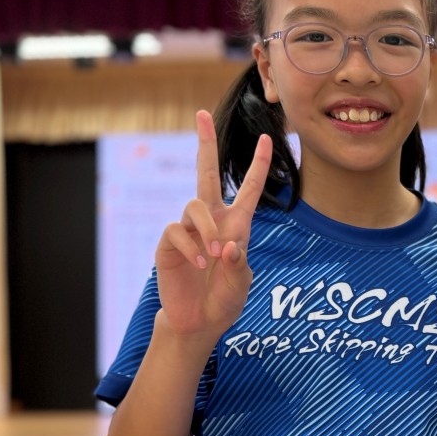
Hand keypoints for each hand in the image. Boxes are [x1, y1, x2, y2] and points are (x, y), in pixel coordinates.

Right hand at [154, 110, 271, 340]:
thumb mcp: (240, 286)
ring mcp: (188, 230)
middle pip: (206, 173)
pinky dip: (190, 244)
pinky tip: (198, 263)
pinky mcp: (169, 243)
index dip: (257, 165)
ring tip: (213, 256)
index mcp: (236, 225)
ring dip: (206, 228)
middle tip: (202, 114)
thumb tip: (228, 245)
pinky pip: (177, 231)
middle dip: (205, 143)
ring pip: (195, 205)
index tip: (267, 137)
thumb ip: (238, 268)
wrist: (198, 322)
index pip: (248, 189)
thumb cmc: (224, 302)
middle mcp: (211, 221)